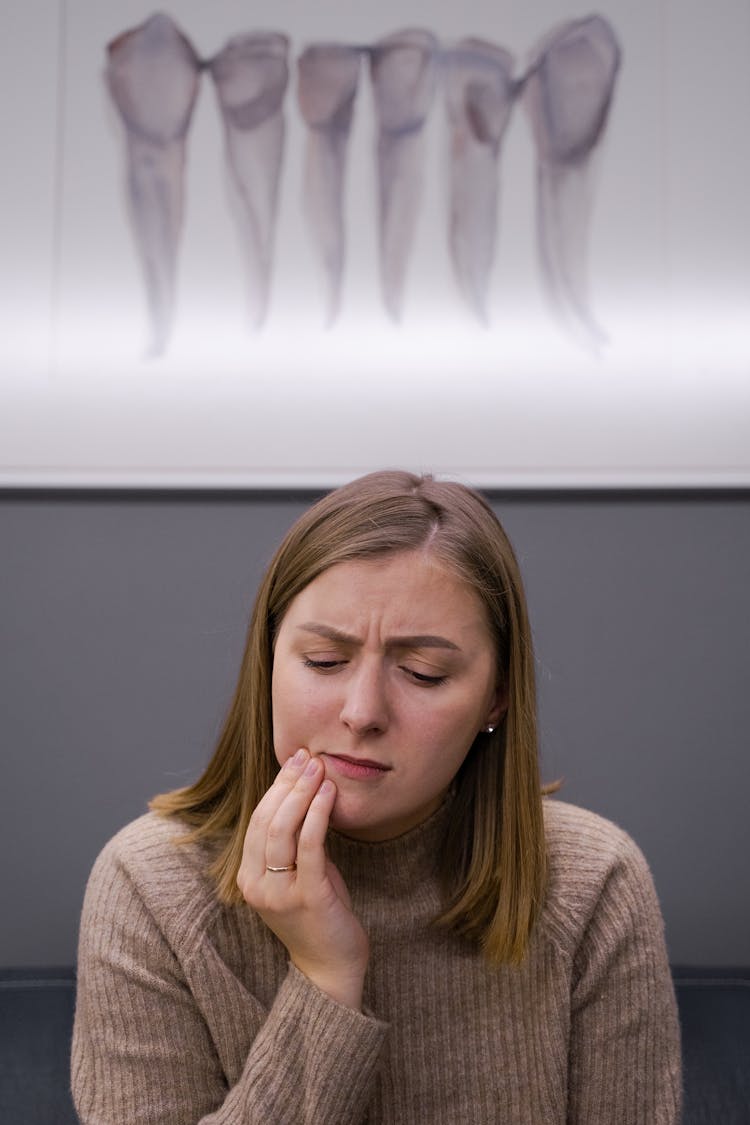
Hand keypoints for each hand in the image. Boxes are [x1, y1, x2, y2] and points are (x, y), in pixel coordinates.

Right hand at [237, 749, 368, 1008]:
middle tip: (307, 756)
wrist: (331, 968)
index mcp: (249, 877)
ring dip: (301, 793)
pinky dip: (318, 815)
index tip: (294, 760)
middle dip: (287, 783)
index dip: (275, 787)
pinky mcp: (307, 897)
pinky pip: (309, 847)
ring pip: (282, 830)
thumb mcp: (299, 874)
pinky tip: (329, 794)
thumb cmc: (318, 916)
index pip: (257, 821)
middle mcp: (257, 884)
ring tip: (319, 768)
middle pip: (267, 820)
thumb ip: (296, 843)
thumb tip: (307, 795)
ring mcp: (280, 893)